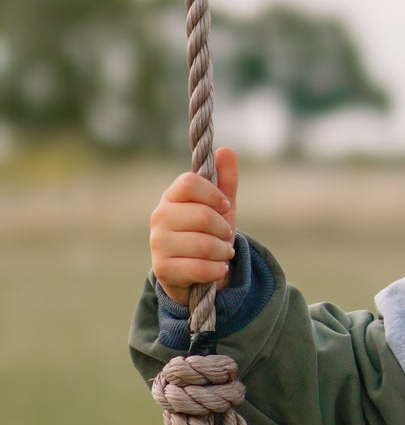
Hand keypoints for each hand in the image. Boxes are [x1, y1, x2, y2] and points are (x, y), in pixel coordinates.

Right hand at [150, 147, 238, 304]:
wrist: (193, 273)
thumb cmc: (207, 234)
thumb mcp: (220, 208)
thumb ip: (225, 181)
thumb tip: (226, 151)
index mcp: (171, 197)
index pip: (190, 182)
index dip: (214, 194)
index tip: (225, 207)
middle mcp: (159, 217)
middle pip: (203, 215)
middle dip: (224, 229)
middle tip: (225, 236)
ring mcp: (158, 243)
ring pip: (204, 244)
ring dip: (223, 251)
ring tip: (223, 253)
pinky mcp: (162, 269)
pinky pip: (200, 267)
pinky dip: (217, 269)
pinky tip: (218, 268)